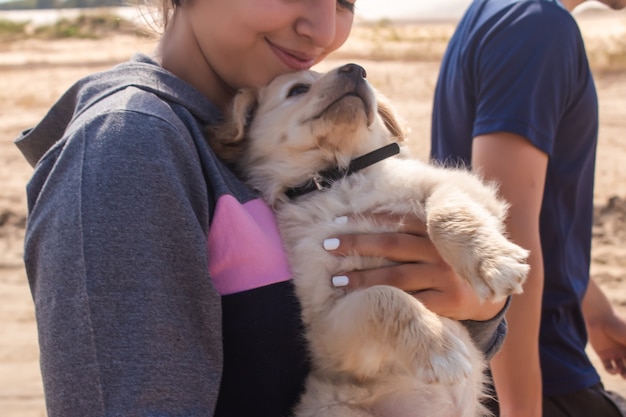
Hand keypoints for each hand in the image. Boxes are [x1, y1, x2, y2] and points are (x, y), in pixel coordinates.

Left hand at [324, 213, 505, 321]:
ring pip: (396, 276)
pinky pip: (411, 303)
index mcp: (436, 233)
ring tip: (337, 280)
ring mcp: (446, 277)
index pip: (397, 222)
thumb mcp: (439, 242)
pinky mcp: (449, 303)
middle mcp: (441, 251)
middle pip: (392, 245)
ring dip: (363, 278)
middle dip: (357, 244)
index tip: (338, 222)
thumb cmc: (452, 265)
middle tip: (327, 245)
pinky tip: (365, 304)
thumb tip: (372, 213)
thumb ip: (413, 231)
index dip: (366, 220)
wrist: (491, 295)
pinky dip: (387, 302)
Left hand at [587, 310, 625, 377]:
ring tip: (625, 376)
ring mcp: (614, 354)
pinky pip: (608, 368)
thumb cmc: (619, 326)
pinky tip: (617, 369)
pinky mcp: (603, 355)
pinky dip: (613, 372)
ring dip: (624, 375)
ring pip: (621, 369)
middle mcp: (624, 351)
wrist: (600, 319)